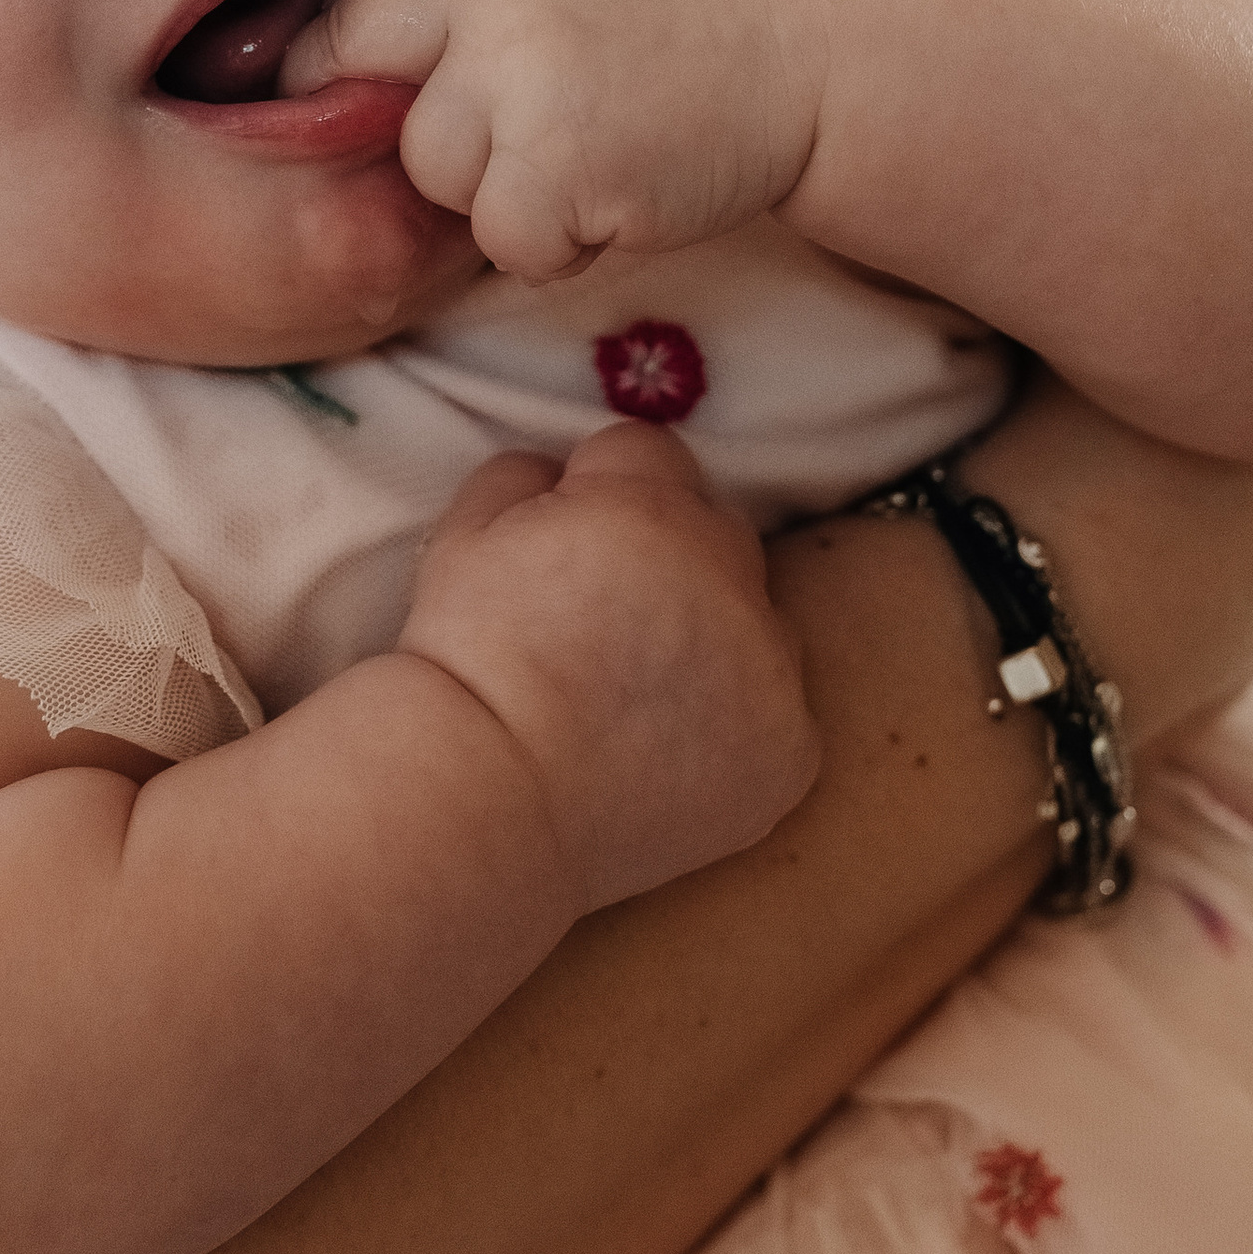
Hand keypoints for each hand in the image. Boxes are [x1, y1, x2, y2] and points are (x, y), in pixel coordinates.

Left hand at [278, 0, 820, 281]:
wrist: (805, 48)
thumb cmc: (668, 11)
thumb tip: (301, 69)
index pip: (339, 1)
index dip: (340, 63)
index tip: (377, 96)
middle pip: (354, 85)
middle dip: (418, 122)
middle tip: (508, 133)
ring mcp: (513, 69)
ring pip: (432, 173)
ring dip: (500, 189)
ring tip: (590, 146)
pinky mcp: (554, 161)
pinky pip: (503, 239)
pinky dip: (558, 241)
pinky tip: (618, 189)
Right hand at [398, 427, 818, 911]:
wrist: (484, 803)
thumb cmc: (459, 667)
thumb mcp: (464, 533)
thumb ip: (525, 473)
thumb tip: (564, 470)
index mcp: (650, 509)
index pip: (648, 449)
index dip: (597, 492)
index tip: (564, 548)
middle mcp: (729, 577)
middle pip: (716, 528)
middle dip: (669, 556)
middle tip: (602, 624)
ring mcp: (772, 668)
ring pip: (756, 619)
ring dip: (714, 636)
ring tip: (636, 696)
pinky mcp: (792, 749)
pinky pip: (777, 708)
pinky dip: (737, 722)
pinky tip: (670, 753)